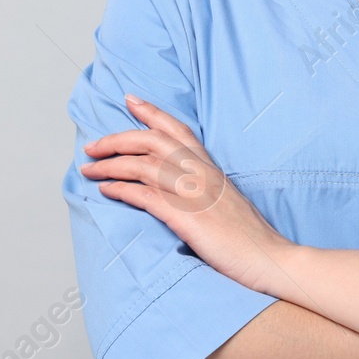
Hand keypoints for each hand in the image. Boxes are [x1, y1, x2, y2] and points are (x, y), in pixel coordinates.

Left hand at [80, 95, 295, 297]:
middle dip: (117, 139)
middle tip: (93, 145)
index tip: (129, 100)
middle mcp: (201, 173)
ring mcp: (194, 193)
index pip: (178, 130)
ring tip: (88, 169)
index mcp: (211, 168)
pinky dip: (121, 190)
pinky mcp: (186, 216)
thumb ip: (204, 188)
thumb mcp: (226, 201)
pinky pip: (145, 195)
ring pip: (143, 165)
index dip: (152, 112)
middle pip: (152, 141)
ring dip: (110, 165)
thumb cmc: (249, 238)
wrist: (270, 259)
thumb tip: (180, 188)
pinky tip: (105, 191)